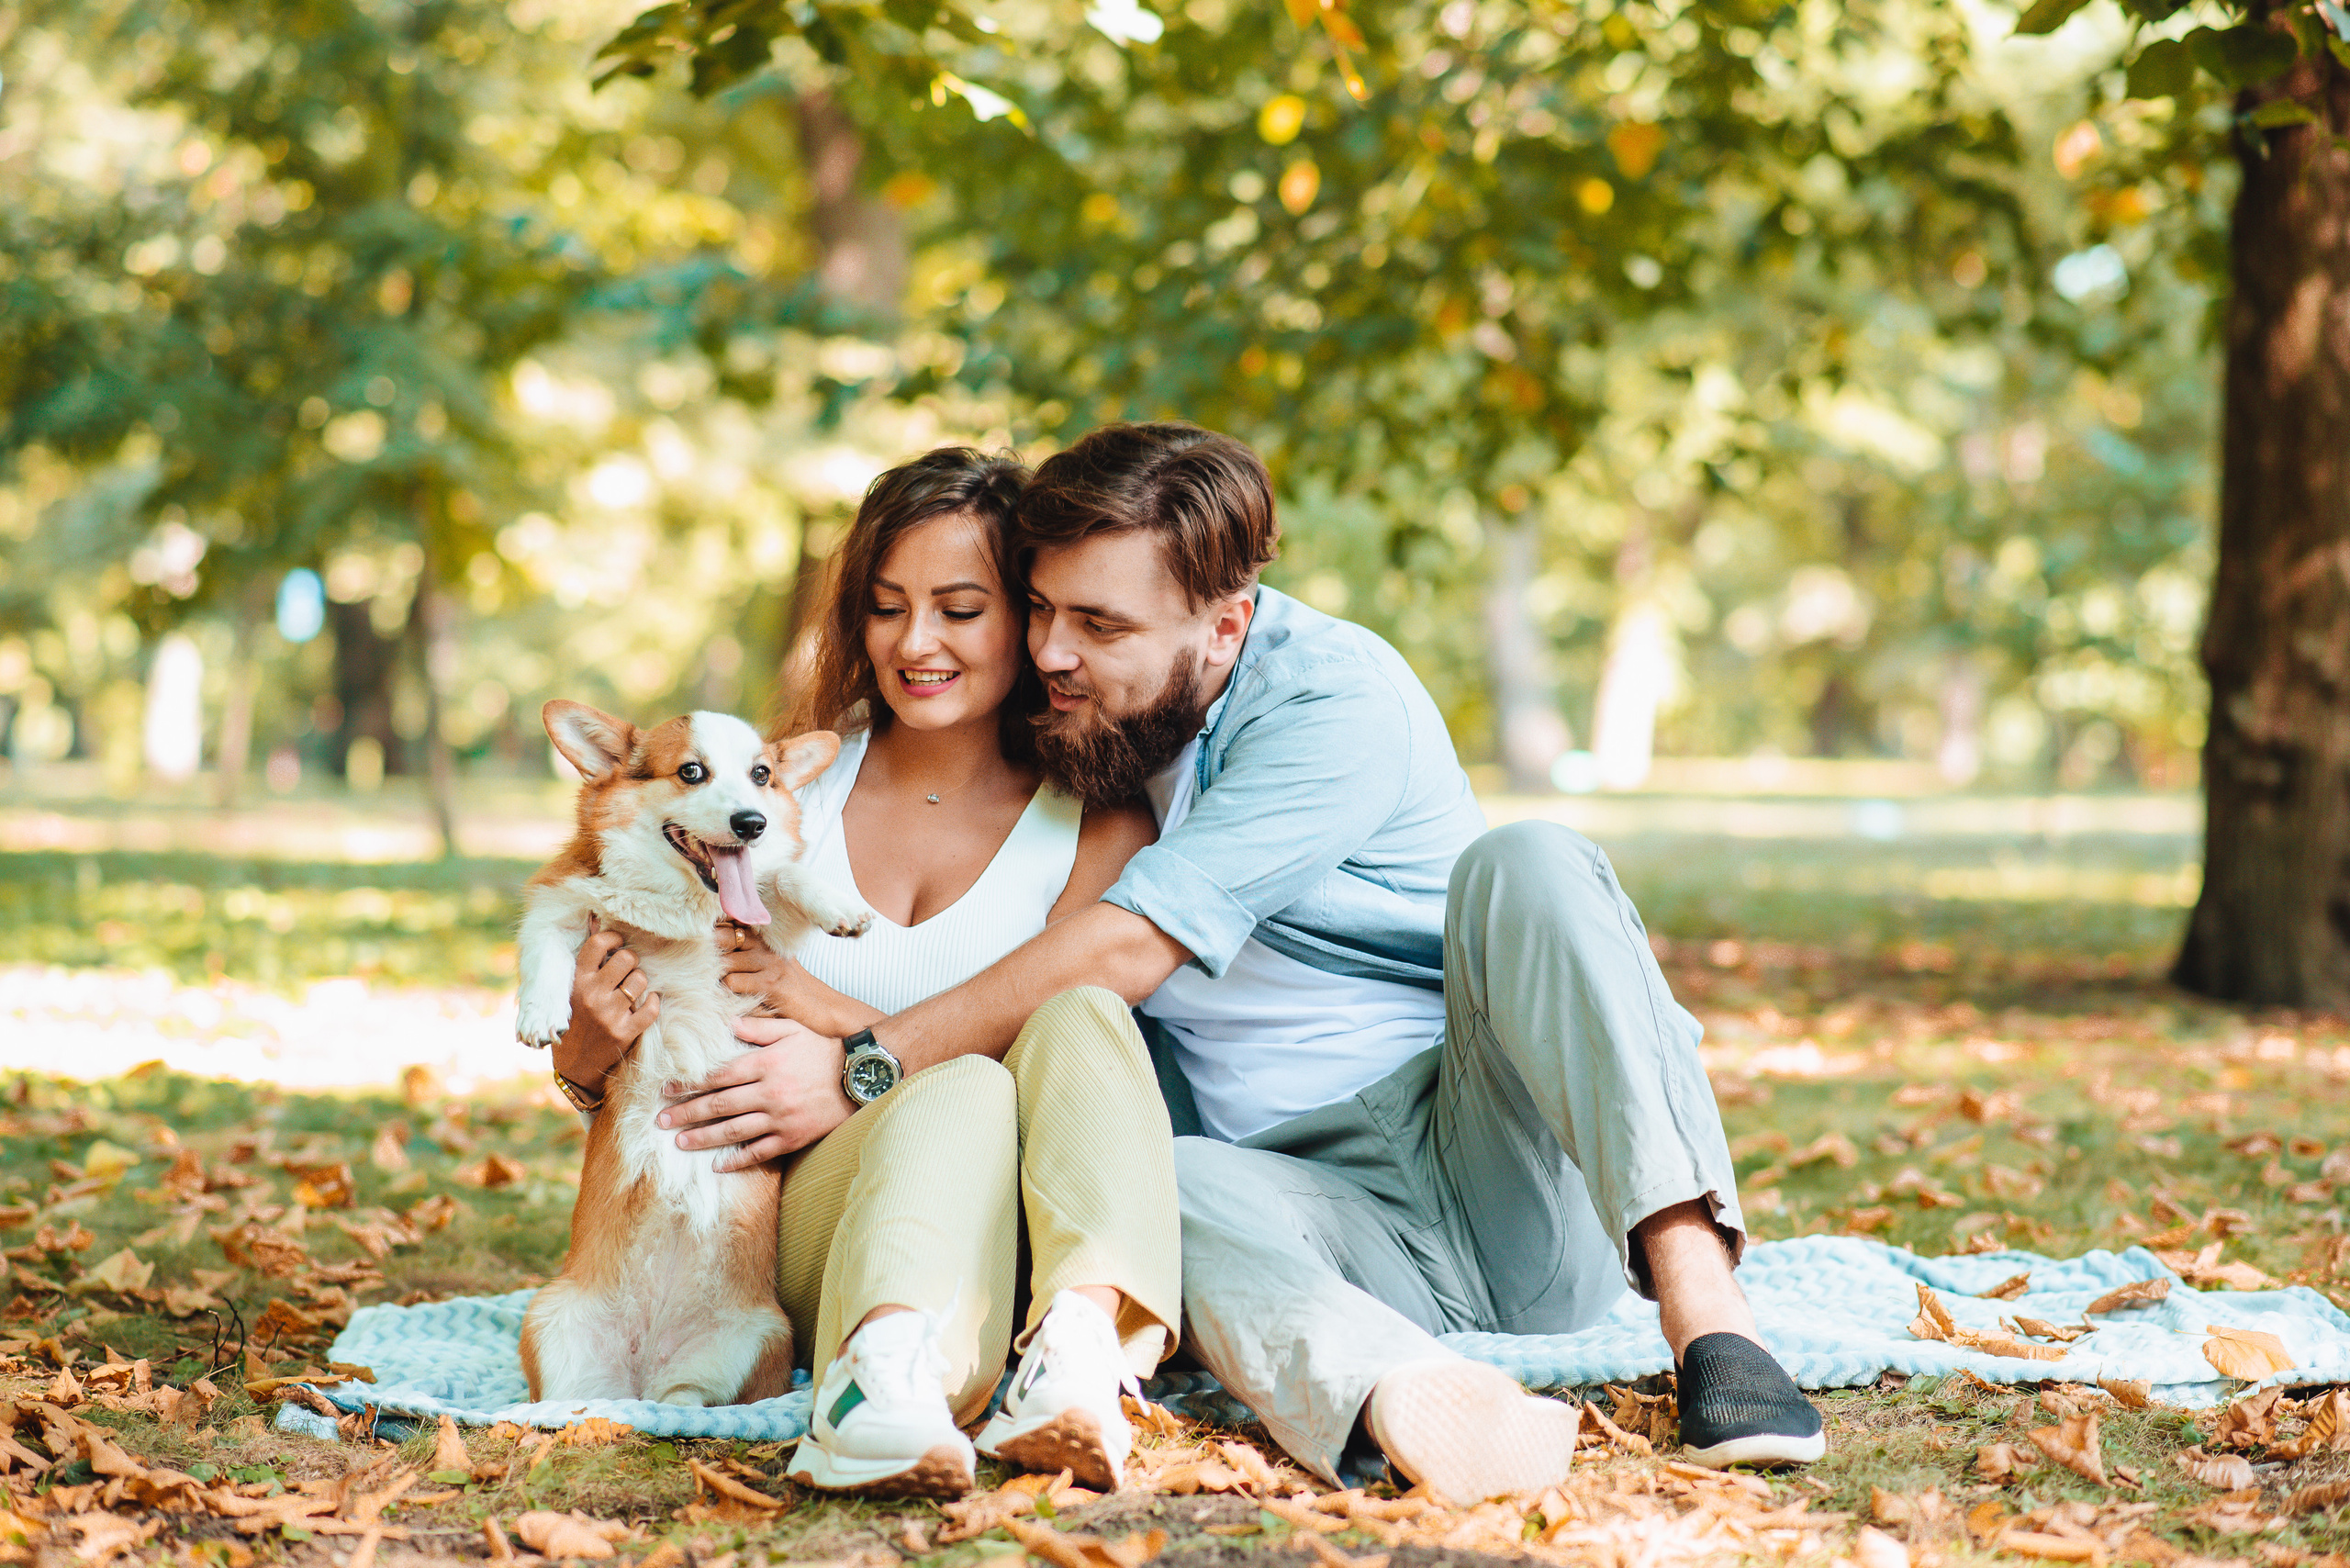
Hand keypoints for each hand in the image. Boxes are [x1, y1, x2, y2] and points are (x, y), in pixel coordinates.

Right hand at [553, 918, 658, 1097]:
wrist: (575, 1068)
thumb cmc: (574, 1023)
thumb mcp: (570, 993)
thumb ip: (586, 964)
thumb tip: (596, 920)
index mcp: (576, 983)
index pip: (597, 944)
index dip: (612, 937)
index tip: (617, 942)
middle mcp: (592, 996)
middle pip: (626, 958)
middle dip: (631, 960)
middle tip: (628, 969)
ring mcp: (610, 1015)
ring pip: (641, 980)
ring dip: (641, 982)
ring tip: (633, 990)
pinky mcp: (625, 1033)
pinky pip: (652, 1007)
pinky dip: (654, 1002)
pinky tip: (647, 1003)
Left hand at [657, 1018, 853, 1167]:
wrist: (858, 1078)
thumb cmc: (823, 1051)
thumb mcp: (791, 1030)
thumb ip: (757, 1027)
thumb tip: (726, 1023)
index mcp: (764, 1064)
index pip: (717, 1076)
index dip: (689, 1083)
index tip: (667, 1089)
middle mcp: (768, 1092)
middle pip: (718, 1105)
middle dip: (686, 1112)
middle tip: (661, 1120)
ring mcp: (780, 1118)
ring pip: (733, 1131)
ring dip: (703, 1137)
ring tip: (680, 1142)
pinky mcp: (792, 1137)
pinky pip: (759, 1152)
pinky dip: (737, 1161)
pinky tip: (718, 1166)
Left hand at [715, 921, 881, 1038]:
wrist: (818, 1008)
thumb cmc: (788, 988)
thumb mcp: (769, 963)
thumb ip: (746, 951)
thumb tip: (711, 944)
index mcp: (764, 938)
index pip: (729, 923)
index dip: (713, 932)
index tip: (699, 943)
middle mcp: (766, 945)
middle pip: (722, 938)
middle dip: (708, 954)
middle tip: (702, 968)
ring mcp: (769, 962)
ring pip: (724, 962)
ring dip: (717, 977)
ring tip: (718, 988)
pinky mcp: (770, 983)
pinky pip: (733, 982)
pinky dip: (727, 993)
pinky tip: (732, 999)